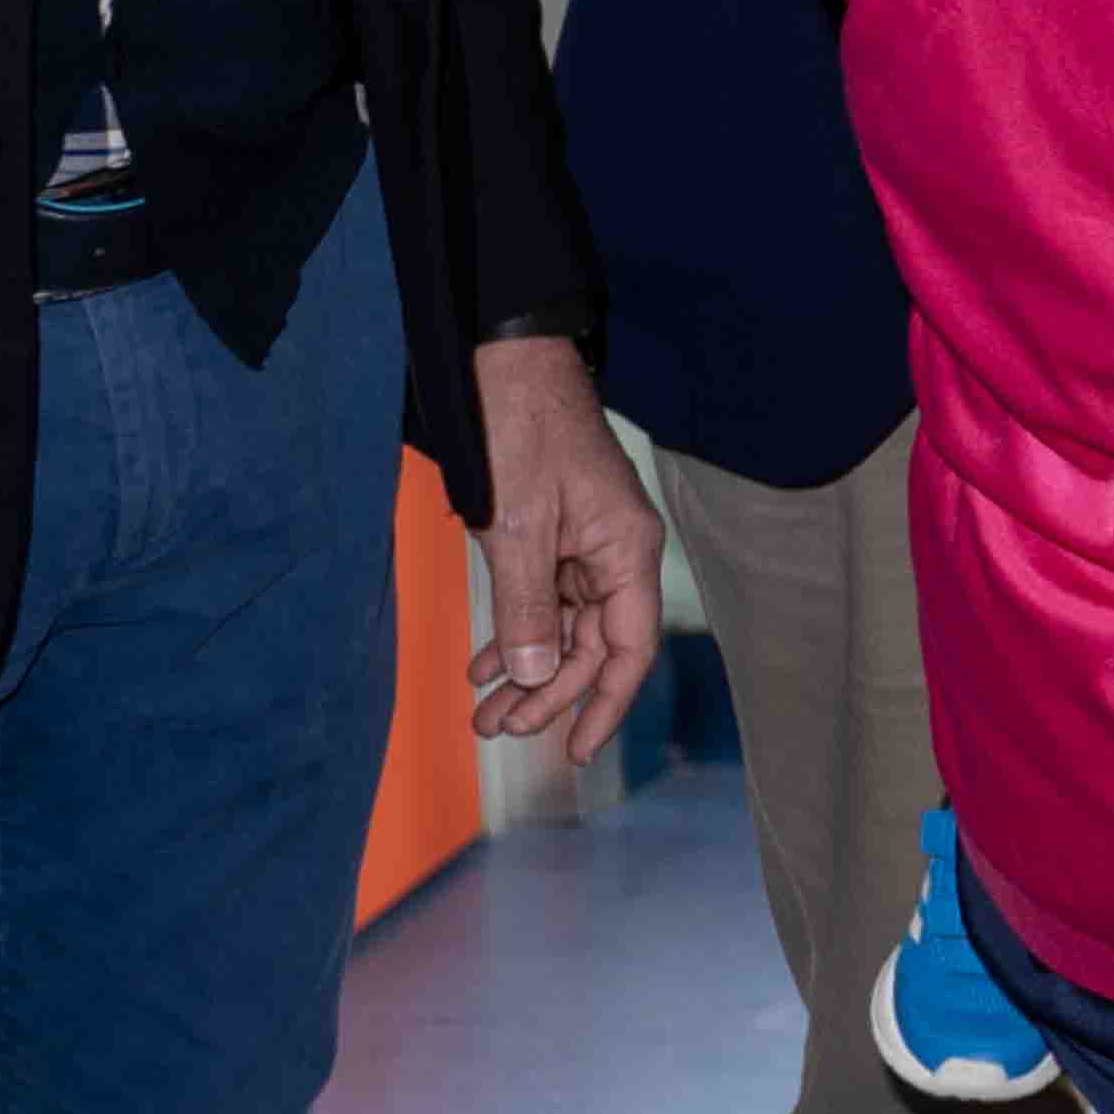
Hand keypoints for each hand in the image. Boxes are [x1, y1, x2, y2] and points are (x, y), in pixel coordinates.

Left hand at [463, 342, 666, 756]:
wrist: (504, 365)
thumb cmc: (521, 432)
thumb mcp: (518, 527)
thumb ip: (527, 607)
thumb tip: (538, 678)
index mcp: (627, 550)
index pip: (629, 647)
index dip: (605, 703)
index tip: (574, 749)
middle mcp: (616, 552)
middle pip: (592, 645)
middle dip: (547, 693)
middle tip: (497, 730)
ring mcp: (586, 543)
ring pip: (563, 627)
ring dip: (526, 669)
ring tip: (484, 711)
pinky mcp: (556, 533)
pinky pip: (542, 598)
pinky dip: (515, 630)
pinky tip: (485, 663)